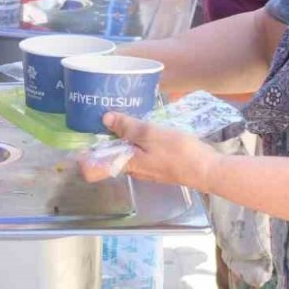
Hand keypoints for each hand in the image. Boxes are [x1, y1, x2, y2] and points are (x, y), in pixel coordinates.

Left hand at [85, 111, 217, 189]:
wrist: (208, 170)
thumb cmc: (178, 152)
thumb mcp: (150, 134)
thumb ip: (128, 126)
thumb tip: (106, 119)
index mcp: (126, 164)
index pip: (94, 170)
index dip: (83, 156)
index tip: (80, 138)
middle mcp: (133, 170)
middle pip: (110, 158)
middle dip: (104, 141)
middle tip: (104, 118)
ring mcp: (147, 170)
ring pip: (126, 155)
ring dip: (122, 139)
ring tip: (124, 118)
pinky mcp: (159, 166)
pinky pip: (140, 154)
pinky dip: (137, 142)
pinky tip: (145, 128)